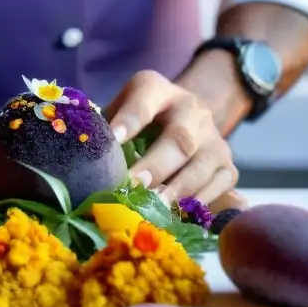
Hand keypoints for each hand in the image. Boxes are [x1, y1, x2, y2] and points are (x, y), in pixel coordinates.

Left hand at [105, 70, 238, 205]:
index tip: (112, 140)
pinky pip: (220, 186)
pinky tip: (178, 216)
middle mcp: (192, 110)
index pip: (145, 99)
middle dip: (156, 165)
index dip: (129, 120)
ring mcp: (214, 138)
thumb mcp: (120, 114)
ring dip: (177, 190)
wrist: (187, 119)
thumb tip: (80, 161)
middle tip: (134, 186)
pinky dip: (199, 203)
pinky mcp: (228, 165)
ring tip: (154, 209)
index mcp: (158, 90)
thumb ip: (102, 131)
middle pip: (180, 139)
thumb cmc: (140, 124)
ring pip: (202, 165)